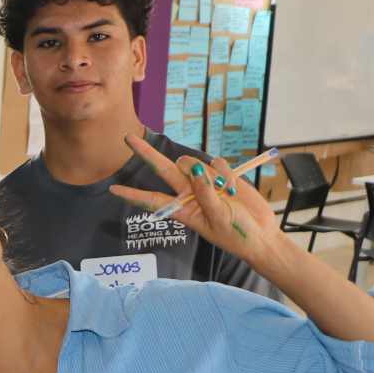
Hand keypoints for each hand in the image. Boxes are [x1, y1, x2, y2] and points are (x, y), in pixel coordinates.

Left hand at [110, 136, 289, 273]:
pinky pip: (217, 163)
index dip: (133, 195)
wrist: (260, 233)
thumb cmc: (235, 234)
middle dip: (146, 153)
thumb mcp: (217, 219)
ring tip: (225, 192)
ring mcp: (204, 182)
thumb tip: (196, 173)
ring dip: (207, 172)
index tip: (113, 190)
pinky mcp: (222, 175)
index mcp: (182, 210)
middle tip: (127, 138)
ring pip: (193, 163)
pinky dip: (226, 173)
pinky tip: (233, 188)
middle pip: (163, 169)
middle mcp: (188, 193)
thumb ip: (205, 196)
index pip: (152, 200)